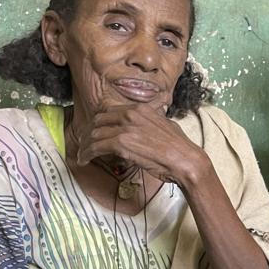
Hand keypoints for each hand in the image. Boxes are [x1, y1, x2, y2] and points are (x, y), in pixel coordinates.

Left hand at [74, 103, 208, 185]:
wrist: (185, 159)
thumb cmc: (179, 146)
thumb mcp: (166, 123)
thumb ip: (152, 119)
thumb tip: (149, 122)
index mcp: (140, 108)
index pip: (110, 111)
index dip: (101, 122)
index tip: (97, 131)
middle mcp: (130, 114)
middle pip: (98, 120)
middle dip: (90, 133)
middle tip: (87, 143)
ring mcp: (124, 129)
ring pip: (94, 134)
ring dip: (86, 146)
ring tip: (83, 154)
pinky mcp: (121, 144)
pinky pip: (95, 147)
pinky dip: (87, 154)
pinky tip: (84, 160)